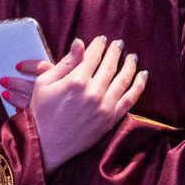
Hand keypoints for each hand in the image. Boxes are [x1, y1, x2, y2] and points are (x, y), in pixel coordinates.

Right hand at [9, 36, 148, 171]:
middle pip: (110, 65)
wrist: (44, 144)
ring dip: (130, 65)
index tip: (102, 39)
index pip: (93, 56)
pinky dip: (139, 86)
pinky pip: (130, 99)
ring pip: (124, 79)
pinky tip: (143, 75)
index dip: (99, 45)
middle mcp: (93, 92)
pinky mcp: (110, 119)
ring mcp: (104, 107)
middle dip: (115, 51)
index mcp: (76, 81)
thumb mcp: (44, 83)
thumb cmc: (41, 112)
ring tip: (132, 56)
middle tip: (119, 43)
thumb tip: (80, 42)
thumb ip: (66, 62)